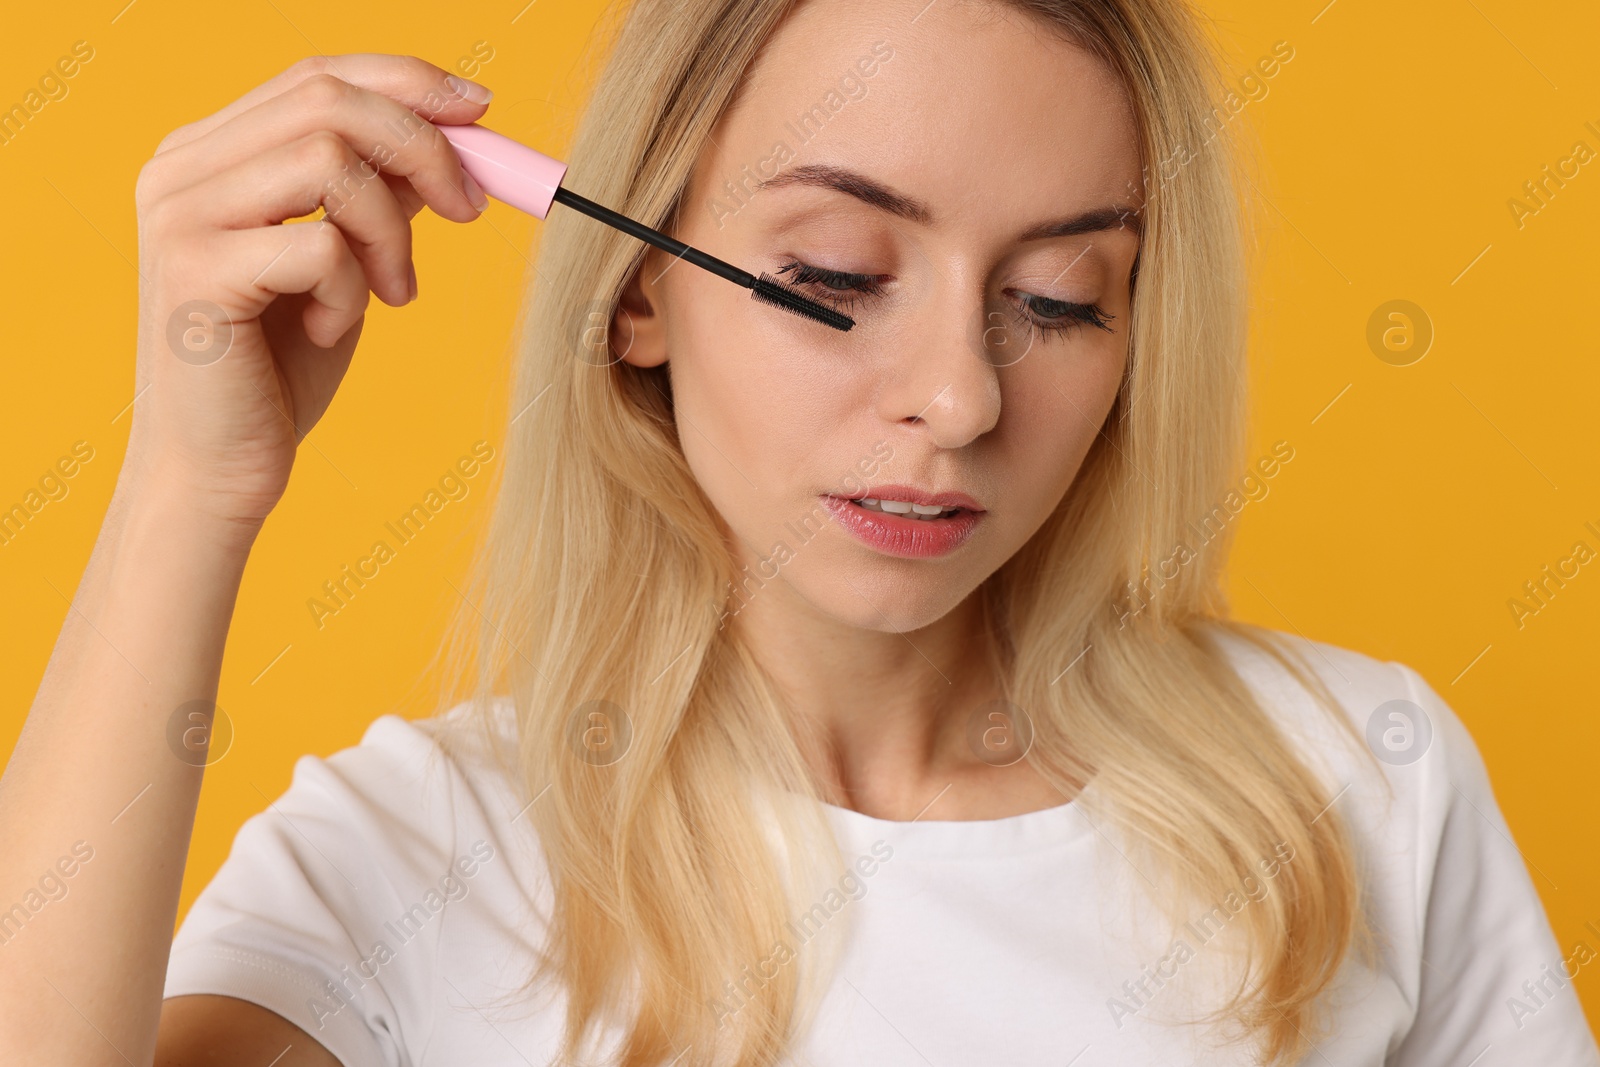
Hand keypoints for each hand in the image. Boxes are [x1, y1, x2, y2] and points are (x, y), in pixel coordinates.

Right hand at [126, 53, 492, 527]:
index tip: (482, 111)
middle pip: (328, 99)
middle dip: (424, 147)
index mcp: (208, 153)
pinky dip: (352, 290)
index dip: (408, 81)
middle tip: (470, 209)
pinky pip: (320, 246)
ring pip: (329, 159)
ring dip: (391, 230)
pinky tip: (331, 329)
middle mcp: (180, 169)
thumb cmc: (279, 370)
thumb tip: (452, 136)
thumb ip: (375, 196)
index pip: (316, 75)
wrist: (218, 469)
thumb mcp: (342, 264)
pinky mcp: (195, 272)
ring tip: (393, 291)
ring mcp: (179, 216)